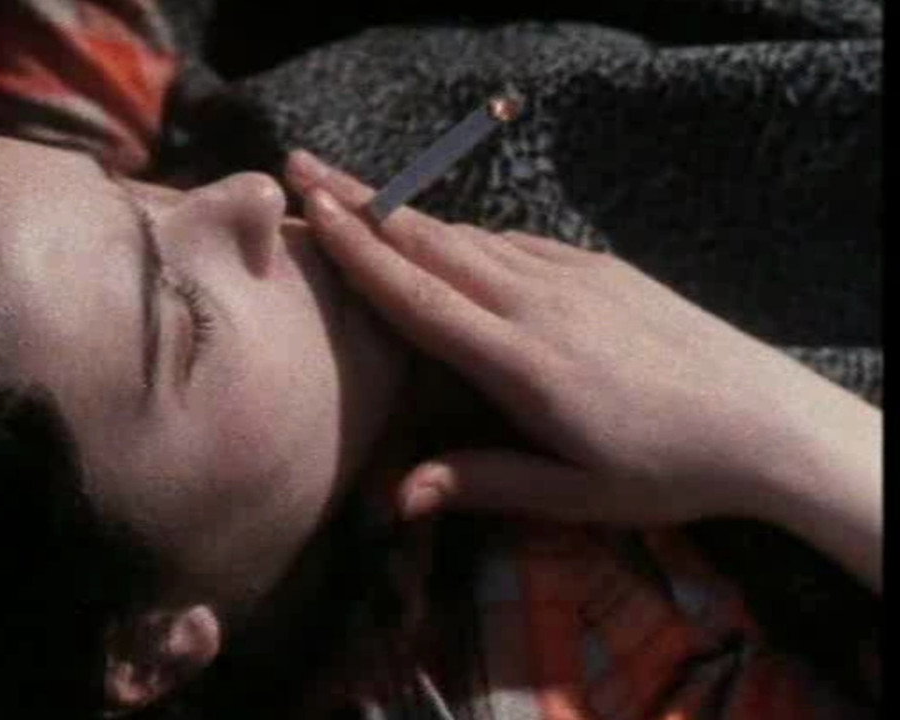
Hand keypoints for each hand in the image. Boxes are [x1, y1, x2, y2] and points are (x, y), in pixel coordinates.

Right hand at [285, 151, 879, 543]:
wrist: (764, 419)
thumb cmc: (665, 471)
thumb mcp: (573, 494)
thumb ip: (482, 482)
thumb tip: (393, 498)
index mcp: (519, 361)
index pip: (418, 296)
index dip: (359, 251)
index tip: (311, 208)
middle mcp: (535, 302)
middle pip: (432, 243)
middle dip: (363, 204)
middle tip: (303, 168)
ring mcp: (570, 276)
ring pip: (470, 234)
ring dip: (406, 213)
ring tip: (356, 194)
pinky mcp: (598, 267)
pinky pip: (514, 240)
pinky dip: (465, 232)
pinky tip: (447, 235)